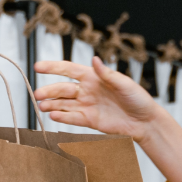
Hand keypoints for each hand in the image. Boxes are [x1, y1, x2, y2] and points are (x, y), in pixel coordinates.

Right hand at [33, 56, 161, 141]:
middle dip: (49, 91)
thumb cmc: (137, 99)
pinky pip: (72, 117)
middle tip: (37, 94)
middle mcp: (87, 90)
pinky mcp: (90, 120)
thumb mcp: (124, 83)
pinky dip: (62, 117)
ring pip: (64, 104)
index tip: (38, 67)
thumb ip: (107, 74)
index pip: (68, 69)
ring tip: (41, 106)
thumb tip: (95, 60)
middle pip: (63, 89)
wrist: (144, 121)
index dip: (53, 67)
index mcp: (93, 77)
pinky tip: (53, 116)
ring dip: (52, 105)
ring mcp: (87, 106)